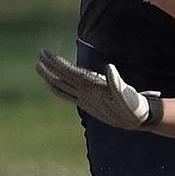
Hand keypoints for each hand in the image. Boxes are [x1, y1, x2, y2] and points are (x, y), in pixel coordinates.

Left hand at [35, 49, 162, 129]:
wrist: (135, 121)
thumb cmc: (133, 104)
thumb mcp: (127, 93)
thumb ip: (117, 81)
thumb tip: (109, 67)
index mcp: (92, 89)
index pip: (69, 73)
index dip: (57, 63)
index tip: (46, 54)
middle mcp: (85, 95)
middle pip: (61, 81)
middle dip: (48, 68)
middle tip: (39, 55)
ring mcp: (84, 100)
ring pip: (61, 88)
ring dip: (49, 77)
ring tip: (40, 68)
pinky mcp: (87, 104)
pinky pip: (66, 95)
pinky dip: (57, 88)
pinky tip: (53, 84)